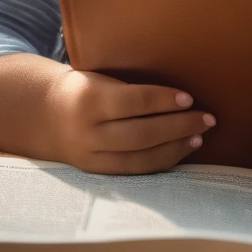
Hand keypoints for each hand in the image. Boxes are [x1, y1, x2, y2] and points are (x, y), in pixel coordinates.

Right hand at [45, 67, 216, 173]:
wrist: (44, 114)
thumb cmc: (85, 88)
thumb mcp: (100, 79)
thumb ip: (131, 88)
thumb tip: (182, 92)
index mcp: (89, 100)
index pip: (134, 102)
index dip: (164, 100)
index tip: (190, 97)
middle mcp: (88, 132)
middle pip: (141, 134)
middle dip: (178, 126)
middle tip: (207, 119)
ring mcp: (91, 156)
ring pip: (139, 158)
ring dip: (175, 147)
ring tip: (199, 136)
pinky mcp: (96, 172)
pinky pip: (134, 171)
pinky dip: (161, 162)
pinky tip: (181, 150)